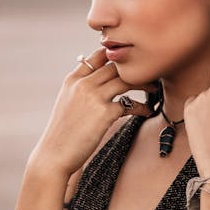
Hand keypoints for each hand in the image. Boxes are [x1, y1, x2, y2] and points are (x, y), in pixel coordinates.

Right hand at [29, 46, 155, 176]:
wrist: (54, 154)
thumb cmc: (63, 132)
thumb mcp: (67, 103)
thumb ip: (82, 89)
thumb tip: (101, 82)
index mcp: (73, 80)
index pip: (97, 56)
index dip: (116, 55)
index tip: (130, 61)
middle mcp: (83, 84)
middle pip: (115, 65)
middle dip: (134, 68)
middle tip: (150, 73)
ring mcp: (94, 96)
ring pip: (126, 80)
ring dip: (144, 83)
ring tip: (154, 88)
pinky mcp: (104, 112)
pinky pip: (130, 104)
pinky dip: (142, 107)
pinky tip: (147, 111)